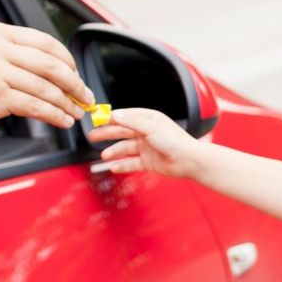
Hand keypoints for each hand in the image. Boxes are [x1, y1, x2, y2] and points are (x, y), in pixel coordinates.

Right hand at [0, 21, 93, 136]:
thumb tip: (60, 71)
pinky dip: (55, 115)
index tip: (78, 76)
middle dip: (75, 84)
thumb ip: (18, 57)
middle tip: (85, 97)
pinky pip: (37, 106)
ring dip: (67, 103)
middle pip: (51, 65)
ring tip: (75, 113)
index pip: (47, 42)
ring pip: (46, 88)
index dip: (69, 61)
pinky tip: (62, 120)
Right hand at [87, 108, 201, 177]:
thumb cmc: (175, 141)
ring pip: (125, 148)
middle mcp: (147, 132)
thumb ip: (131, 121)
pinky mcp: (148, 162)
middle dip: (107, 134)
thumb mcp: (151, 127)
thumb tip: (114, 114)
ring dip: (114, 151)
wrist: (189, 161)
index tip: (97, 119)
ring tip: (104, 155)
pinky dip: (122, 165)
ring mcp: (147, 147)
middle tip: (92, 135)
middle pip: (122, 132)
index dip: (111, 118)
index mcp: (148, 119)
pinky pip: (131, 163)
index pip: (125, 116)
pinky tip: (114, 167)